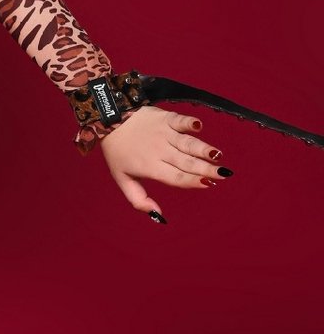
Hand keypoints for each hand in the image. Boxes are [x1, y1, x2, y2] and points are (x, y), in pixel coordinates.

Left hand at [99, 105, 231, 221]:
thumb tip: (158, 216)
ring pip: (187, 143)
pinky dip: (189, 122)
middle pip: (186, 162)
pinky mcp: (165, 118)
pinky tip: (199, 126)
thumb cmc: (118, 153)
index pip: (176, 177)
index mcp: (150, 167)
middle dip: (206, 168)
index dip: (192, 181)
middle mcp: (159, 151)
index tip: (209, 184)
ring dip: (203, 149)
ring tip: (218, 155)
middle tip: (224, 174)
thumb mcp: (122, 179)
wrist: (110, 121)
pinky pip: (180, 120)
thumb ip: (139, 200)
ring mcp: (163, 133)